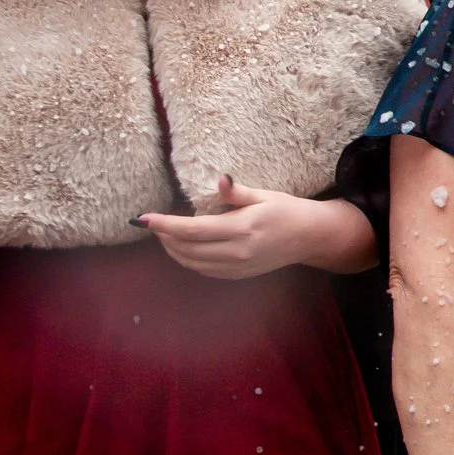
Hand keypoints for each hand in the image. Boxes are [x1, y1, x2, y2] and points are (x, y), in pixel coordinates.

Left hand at [137, 178, 376, 278]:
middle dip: (164, 237)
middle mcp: (237, 251)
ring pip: (192, 263)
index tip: (144, 218)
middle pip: (187, 249)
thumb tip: (219, 179)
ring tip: (164, 235)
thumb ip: (237, 192)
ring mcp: (237, 267)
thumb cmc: (286, 210)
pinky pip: (204, 270)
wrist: (309, 237)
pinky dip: (187, 259)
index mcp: (243, 228)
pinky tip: (184, 247)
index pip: (193, 230)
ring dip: (173, 250)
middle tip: (153, 223)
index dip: (165, 225)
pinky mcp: (237, 275)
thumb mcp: (264, 195)